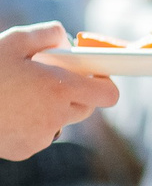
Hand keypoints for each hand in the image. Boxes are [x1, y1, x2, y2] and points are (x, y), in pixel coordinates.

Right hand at [0, 23, 119, 159]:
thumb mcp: (13, 41)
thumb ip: (48, 35)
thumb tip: (67, 40)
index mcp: (59, 89)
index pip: (108, 94)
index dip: (103, 83)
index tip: (92, 74)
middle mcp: (56, 117)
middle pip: (85, 107)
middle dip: (75, 93)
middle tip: (50, 80)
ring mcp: (41, 137)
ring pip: (61, 122)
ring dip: (51, 110)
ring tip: (21, 95)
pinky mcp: (24, 150)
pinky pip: (39, 135)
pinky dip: (31, 125)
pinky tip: (9, 112)